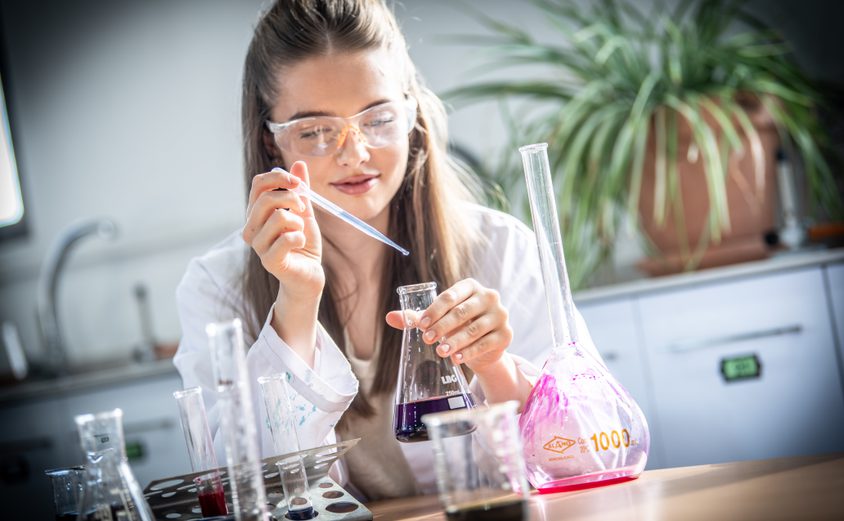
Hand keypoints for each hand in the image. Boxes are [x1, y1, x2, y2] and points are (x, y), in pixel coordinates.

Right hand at [242, 161, 323, 297]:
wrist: (308, 275)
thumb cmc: (303, 244)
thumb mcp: (304, 212)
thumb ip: (300, 189)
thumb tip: (298, 163)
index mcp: (256, 213)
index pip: (258, 184)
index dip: (279, 177)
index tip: (298, 183)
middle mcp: (252, 228)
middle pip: (266, 198)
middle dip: (292, 198)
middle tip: (303, 209)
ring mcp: (258, 246)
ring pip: (279, 217)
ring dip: (298, 222)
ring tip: (300, 232)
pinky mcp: (269, 261)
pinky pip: (288, 238)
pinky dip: (301, 237)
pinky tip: (301, 244)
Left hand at [386, 278, 513, 373]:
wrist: (484, 346)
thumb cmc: (457, 325)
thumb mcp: (438, 319)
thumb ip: (416, 317)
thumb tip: (390, 317)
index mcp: (470, 286)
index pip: (450, 296)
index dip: (434, 311)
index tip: (421, 325)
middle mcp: (489, 296)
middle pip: (462, 312)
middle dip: (442, 327)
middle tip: (427, 339)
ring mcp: (500, 315)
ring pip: (474, 329)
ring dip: (455, 341)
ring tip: (440, 351)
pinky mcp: (506, 334)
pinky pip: (485, 343)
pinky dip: (469, 352)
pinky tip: (456, 358)